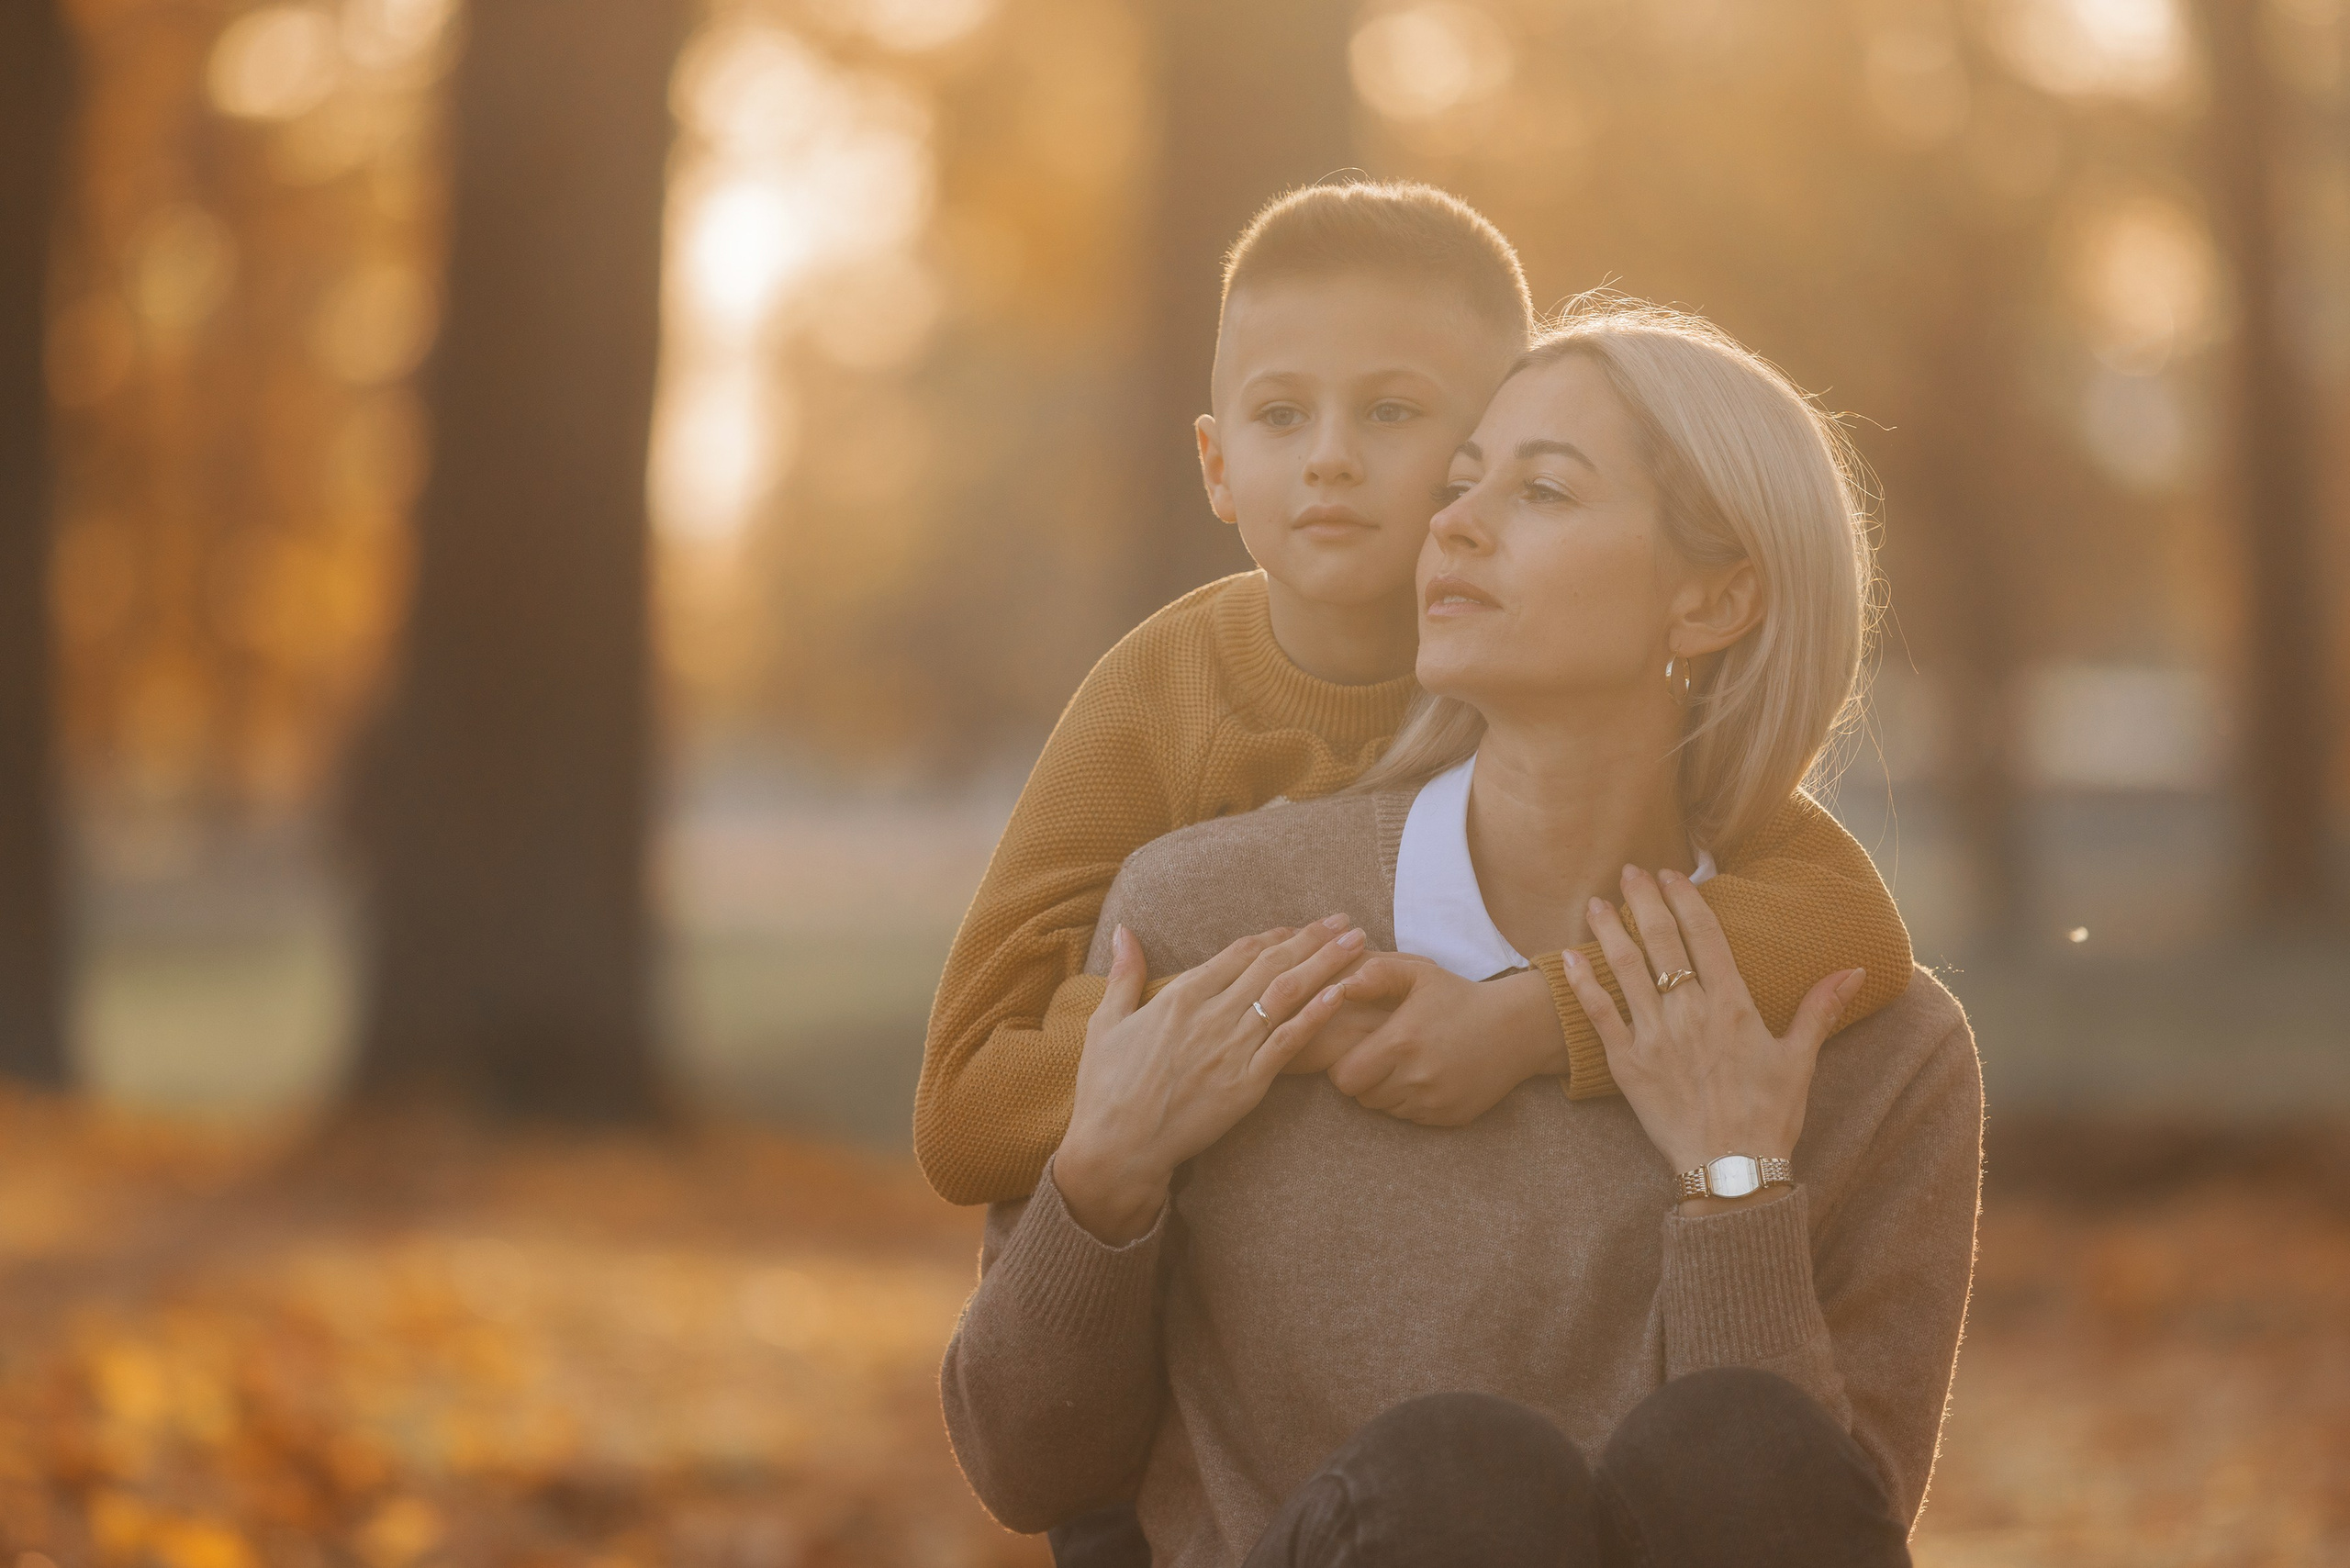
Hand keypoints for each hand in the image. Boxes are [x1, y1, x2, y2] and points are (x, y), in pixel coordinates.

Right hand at [1054, 915, 1363, 1242]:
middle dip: (1313, 940)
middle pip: (1272, 965)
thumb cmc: (1105, 1088)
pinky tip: (1341, 995)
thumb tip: (1123, 930)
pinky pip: (1288, 1044)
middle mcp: (1211, 1014)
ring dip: (1326, 966)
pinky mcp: (1246, 1084)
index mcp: (1179, 996)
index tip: (1300, 928)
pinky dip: (1315, 1016)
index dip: (1275, 937)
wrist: (1116, 1148)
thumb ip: (1124, 974)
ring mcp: (1231, 1049)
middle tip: (1346, 922)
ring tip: (1359, 945)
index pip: (1238, 953)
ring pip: (1288, 996)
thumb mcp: (1106, 1022)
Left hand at [1324, 959, 1564, 1125]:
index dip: (1343, 1064)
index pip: (1344, 1076)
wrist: (1517, 1028)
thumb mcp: (1420, 973)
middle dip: (1362, 1079)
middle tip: (1376, 1057)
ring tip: (1403, 1064)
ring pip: (1386, 1108)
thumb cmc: (1460, 996)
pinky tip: (1426, 1076)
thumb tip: (1338, 986)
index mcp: (1402, 1043)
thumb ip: (1376, 974)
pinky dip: (1411, 1102)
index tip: (1357, 1048)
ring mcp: (1434, 1102)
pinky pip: (1412, 1117)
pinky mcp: (1449, 1117)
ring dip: (1386, 1091)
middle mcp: (1416, 1078)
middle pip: (1361, 1096)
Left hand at [1556, 865, 1862, 1214]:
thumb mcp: (1801, 1059)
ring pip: (1625, 970)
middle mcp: (1690, 1013)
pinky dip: (1581, 985)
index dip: (1687, 900)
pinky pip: (1598, 1016)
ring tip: (1596, 903)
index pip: (1705, 936)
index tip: (1673, 874)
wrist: (1732, 1170)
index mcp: (1733, 1006)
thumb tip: (1856, 970)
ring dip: (1609, 932)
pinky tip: (1566, 958)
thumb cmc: (1769, 1115)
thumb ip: (1820, 1008)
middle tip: (1630, 871)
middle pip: (1662, 943)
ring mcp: (1655, 1037)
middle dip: (1645, 901)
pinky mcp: (1627, 1065)